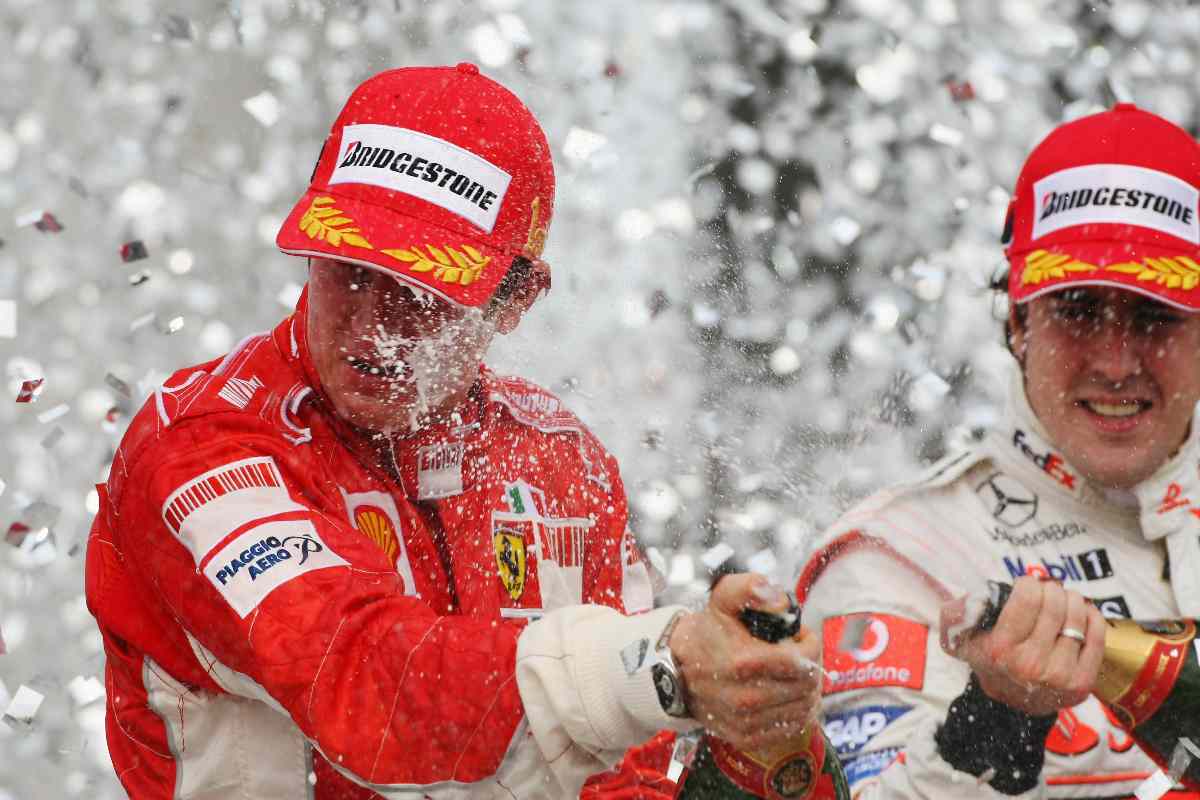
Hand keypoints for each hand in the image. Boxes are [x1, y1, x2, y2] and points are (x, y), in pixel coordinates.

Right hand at [668, 573, 821, 752]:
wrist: (675, 670)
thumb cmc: (706, 633)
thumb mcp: (723, 599)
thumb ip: (750, 588)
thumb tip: (780, 601)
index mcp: (743, 662)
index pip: (803, 661)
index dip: (810, 644)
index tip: (800, 637)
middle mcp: (745, 698)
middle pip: (807, 686)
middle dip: (810, 666)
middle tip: (797, 654)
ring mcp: (746, 721)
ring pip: (803, 708)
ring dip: (805, 689)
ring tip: (791, 673)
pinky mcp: (746, 737)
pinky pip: (790, 728)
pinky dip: (795, 712)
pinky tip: (785, 695)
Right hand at [941, 576, 1105, 715]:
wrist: (1011, 703)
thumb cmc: (989, 660)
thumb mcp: (961, 638)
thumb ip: (955, 614)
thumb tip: (974, 595)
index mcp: (1000, 649)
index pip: (1028, 598)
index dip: (1028, 583)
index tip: (1025, 586)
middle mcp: (1030, 664)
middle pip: (1055, 604)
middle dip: (1051, 589)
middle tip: (1047, 590)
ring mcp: (1059, 675)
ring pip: (1077, 616)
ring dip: (1072, 599)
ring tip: (1063, 601)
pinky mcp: (1082, 683)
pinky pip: (1097, 636)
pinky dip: (1092, 617)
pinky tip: (1081, 614)